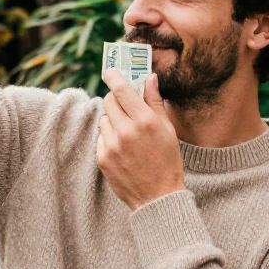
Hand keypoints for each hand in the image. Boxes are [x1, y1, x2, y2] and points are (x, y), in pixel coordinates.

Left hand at [97, 71, 186, 209]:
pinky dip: (109, 138)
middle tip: (124, 105)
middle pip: (108, 101)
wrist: (157, 197)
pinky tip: (123, 149)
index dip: (114, 77)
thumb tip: (149, 78)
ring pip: (104, 119)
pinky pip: (101, 137)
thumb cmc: (167, 161)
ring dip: (113, 120)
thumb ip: (155, 102)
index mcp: (145, 121)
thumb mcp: (167, 130)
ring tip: (127, 133)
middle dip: (114, 99)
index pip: (122, 90)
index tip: (109, 71)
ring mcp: (112, 145)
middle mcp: (126, 131)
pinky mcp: (102, 158)